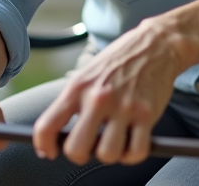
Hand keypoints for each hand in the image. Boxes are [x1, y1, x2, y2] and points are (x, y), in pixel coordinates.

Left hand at [32, 18, 186, 166]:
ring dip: (110, 153)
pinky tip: (131, 142)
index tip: (49, 151)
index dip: (43, 145)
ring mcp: (123, 106)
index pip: (47, 126)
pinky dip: (132, 154)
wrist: (155, 44)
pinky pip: (135, 152)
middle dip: (80, 155)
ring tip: (114, 140)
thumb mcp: (87, 74)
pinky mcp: (147, 114)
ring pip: (107, 155)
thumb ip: (73, 102)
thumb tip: (59, 135)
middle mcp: (98, 97)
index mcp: (78, 87)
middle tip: (88, 146)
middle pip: (76, 150)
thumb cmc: (119, 61)